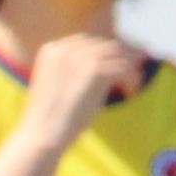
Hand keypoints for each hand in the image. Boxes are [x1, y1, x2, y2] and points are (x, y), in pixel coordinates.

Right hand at [20, 33, 141, 151]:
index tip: (114, 67)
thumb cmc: (47, 119)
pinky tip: (132, 91)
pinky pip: (123, 67)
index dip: (103, 55)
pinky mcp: (93, 69)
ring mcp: (79, 57)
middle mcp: (64, 48)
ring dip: (128, 66)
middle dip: (119, 58)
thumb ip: (73, 72)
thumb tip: (101, 69)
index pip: (86, 42)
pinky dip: (131, 78)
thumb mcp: (57, 86)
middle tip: (129, 74)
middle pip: (103, 44)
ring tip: (134, 83)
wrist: (42, 133)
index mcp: (51, 50)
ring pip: (116, 52)